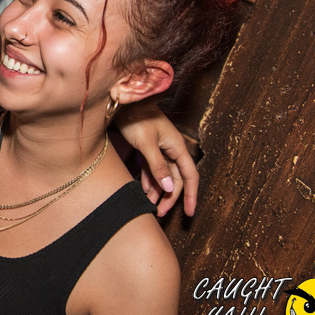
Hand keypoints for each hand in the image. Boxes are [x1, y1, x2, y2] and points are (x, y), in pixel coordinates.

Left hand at [116, 102, 198, 216]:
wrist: (123, 101)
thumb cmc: (136, 118)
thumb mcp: (146, 144)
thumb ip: (158, 166)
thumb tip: (169, 188)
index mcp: (177, 147)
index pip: (190, 176)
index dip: (191, 195)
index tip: (189, 213)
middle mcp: (171, 149)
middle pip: (175, 179)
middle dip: (169, 197)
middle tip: (159, 213)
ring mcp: (160, 149)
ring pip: (163, 175)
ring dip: (158, 190)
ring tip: (150, 206)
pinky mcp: (148, 148)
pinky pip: (152, 168)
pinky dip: (149, 180)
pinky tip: (143, 191)